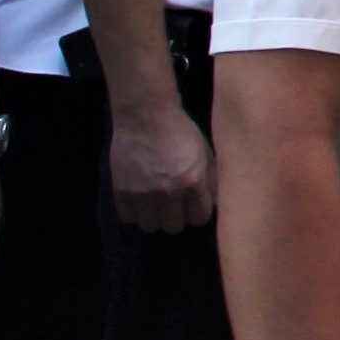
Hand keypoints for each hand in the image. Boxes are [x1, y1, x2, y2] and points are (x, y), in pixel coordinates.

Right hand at [106, 102, 217, 233]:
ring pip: (150, 226)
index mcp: (193, 182)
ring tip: (154, 205)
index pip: (200, 218)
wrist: (145, 113)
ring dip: (153, 217)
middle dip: (176, 216)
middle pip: (174, 226)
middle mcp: (169, 192)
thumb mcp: (205, 151)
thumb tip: (218, 203)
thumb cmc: (180, 130)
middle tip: (172, 205)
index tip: (193, 206)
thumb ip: (211, 179)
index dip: (197, 212)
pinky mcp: (121, 191)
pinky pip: (128, 218)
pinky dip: (133, 213)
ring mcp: (143, 193)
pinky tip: (138, 201)